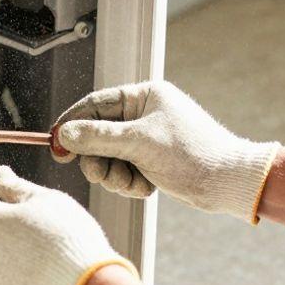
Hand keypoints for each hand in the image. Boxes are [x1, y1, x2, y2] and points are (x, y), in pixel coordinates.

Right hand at [53, 81, 279, 221]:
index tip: (56, 145)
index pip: (95, 104)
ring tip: (134, 183)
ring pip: (109, 157)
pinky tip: (148, 188)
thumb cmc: (193, 154)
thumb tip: (63, 134)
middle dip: (99, 159)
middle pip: (97, 135)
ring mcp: (147, 139)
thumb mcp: (139, 143)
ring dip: (115, 175)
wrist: (229, 183)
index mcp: (144, 97)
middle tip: (102, 175)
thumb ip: (98, 137)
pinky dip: (130, 183)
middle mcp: (144, 115)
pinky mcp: (151, 161)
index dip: (72, 124)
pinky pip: (124, 171)